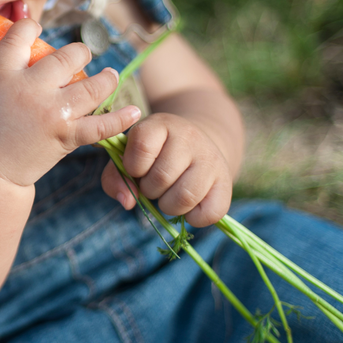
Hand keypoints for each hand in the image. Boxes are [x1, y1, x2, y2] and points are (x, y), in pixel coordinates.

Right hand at [0, 18, 141, 186]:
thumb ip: (6, 76)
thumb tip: (28, 60)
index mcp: (4, 75)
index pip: (20, 37)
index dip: (30, 27)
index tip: (36, 28)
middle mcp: (30, 89)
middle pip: (67, 57)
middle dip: (78, 53)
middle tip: (81, 56)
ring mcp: (51, 112)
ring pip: (92, 86)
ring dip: (106, 78)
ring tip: (110, 75)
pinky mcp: (65, 136)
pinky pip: (101, 126)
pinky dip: (121, 119)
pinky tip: (134, 111)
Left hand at [100, 113, 231, 226]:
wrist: (197, 143)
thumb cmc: (154, 155)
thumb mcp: (130, 156)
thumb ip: (115, 177)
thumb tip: (128, 202)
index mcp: (159, 124)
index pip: (142, 147)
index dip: (133, 167)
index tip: (136, 168)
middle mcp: (189, 136)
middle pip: (161, 177)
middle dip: (149, 190)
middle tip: (153, 184)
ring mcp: (210, 158)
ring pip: (185, 197)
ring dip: (169, 205)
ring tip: (168, 195)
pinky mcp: (226, 180)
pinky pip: (209, 212)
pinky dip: (193, 217)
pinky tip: (188, 205)